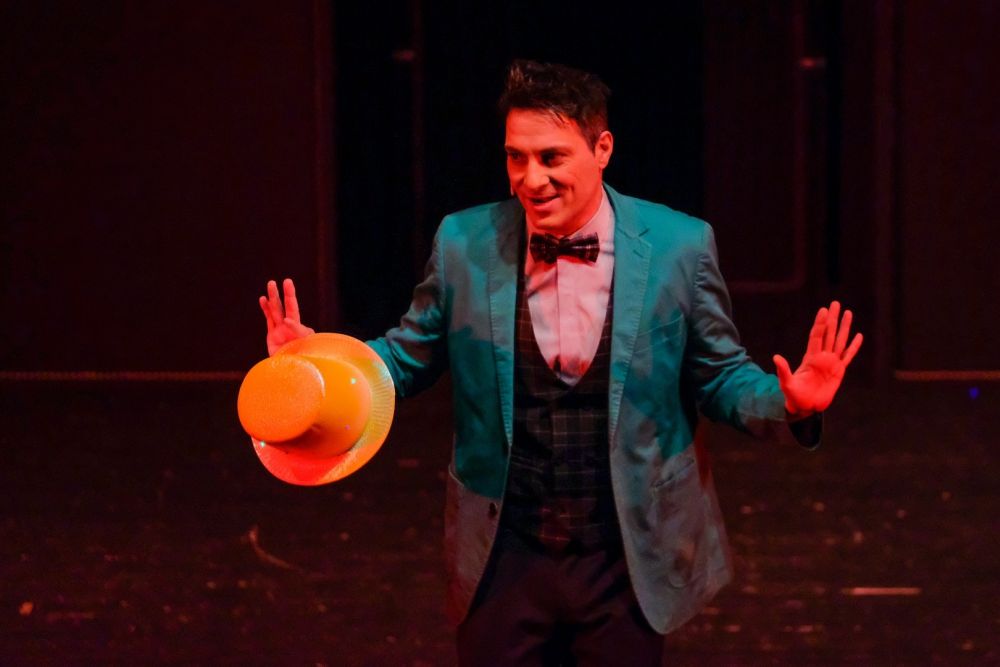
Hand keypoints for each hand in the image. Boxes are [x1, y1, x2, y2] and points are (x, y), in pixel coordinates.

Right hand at [259, 278, 314, 355]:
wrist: (292, 372)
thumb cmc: (302, 362)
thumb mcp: (304, 348)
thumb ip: (298, 333)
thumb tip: (287, 320)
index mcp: (302, 331)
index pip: (296, 321)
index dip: (291, 323)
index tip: (286, 322)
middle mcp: (292, 328)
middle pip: (289, 308)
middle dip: (287, 295)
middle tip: (287, 281)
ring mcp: (281, 331)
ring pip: (276, 310)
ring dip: (274, 297)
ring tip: (271, 283)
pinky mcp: (272, 335)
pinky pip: (269, 319)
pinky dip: (266, 309)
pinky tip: (263, 299)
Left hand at [773, 301, 862, 416]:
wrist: (805, 407)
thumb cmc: (794, 396)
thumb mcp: (787, 383)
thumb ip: (783, 370)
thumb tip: (776, 357)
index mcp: (810, 358)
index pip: (817, 336)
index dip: (820, 324)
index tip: (823, 310)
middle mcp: (821, 357)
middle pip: (829, 333)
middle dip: (833, 319)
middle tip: (836, 303)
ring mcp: (831, 363)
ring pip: (840, 341)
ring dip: (844, 327)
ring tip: (848, 313)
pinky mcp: (839, 371)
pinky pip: (848, 356)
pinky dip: (853, 346)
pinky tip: (858, 336)